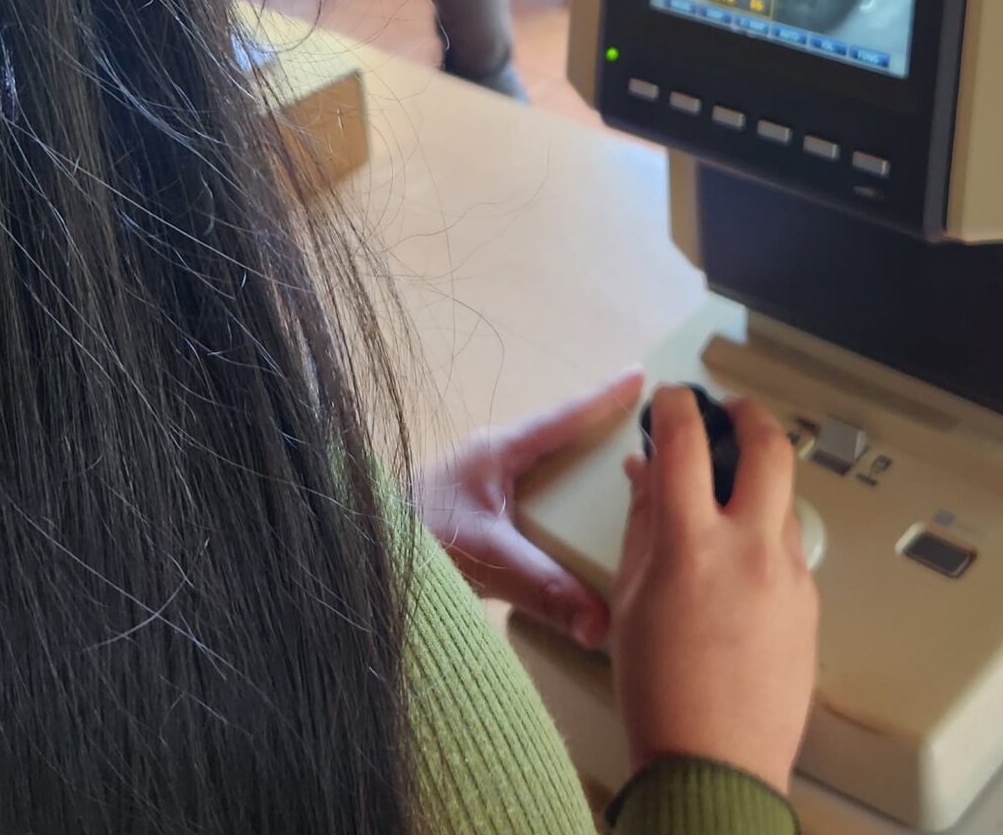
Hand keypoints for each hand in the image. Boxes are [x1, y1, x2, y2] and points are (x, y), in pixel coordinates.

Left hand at [413, 370, 644, 648]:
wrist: (353, 559)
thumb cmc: (413, 539)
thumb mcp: (485, 558)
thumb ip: (544, 588)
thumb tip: (602, 624)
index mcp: (498, 451)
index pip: (564, 418)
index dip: (605, 399)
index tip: (643, 377)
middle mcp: (492, 460)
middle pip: (561, 443)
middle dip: (602, 442)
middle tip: (649, 443)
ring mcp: (481, 487)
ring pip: (545, 475)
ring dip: (578, 483)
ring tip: (624, 496)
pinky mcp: (474, 515)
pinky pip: (531, 504)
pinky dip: (558, 514)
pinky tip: (575, 541)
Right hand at [611, 386, 818, 792]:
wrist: (716, 766)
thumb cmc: (663, 696)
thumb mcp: (632, 599)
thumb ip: (642, 525)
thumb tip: (646, 476)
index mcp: (692, 545)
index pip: (685, 441)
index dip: (676, 405)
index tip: (671, 399)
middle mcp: (750, 550)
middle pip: (769, 445)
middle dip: (748, 412)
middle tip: (729, 411)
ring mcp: (789, 576)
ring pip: (784, 500)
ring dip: (758, 484)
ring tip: (726, 502)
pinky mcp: (811, 605)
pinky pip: (790, 551)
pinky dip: (765, 539)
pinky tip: (739, 567)